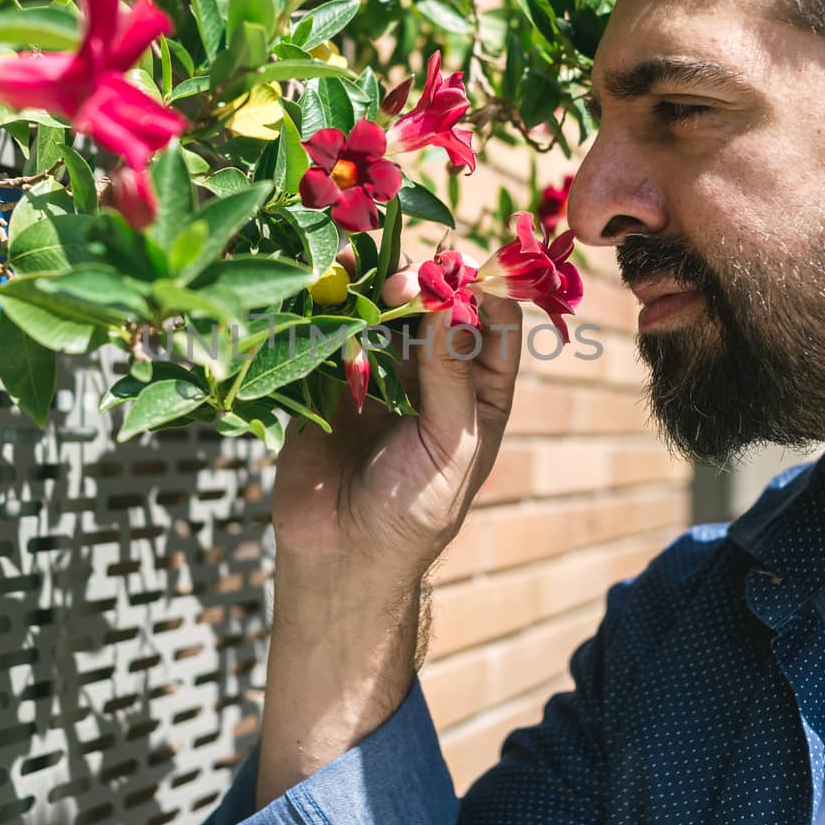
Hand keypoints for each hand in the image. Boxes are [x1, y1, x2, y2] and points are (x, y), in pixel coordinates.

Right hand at [271, 292, 524, 586]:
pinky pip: (337, 328)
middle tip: (405, 282)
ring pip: (386, 308)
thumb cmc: (413, 511)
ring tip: (365, 275)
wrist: (340, 553)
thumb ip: (451, 376)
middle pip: (438, 306)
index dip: (483, 291)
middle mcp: (434, 373)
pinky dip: (334, 299)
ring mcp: (382, 372)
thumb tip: (450, 304)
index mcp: (479, 391)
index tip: (464, 271)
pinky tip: (330, 280)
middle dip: (425, 283)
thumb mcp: (452, 446)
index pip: (494, 324)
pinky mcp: (333, 377)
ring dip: (378, 283)